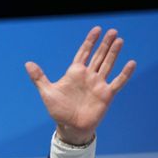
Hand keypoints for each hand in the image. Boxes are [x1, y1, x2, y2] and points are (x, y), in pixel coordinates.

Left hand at [25, 26, 136, 144]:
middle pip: (98, 56)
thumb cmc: (58, 111)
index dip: (89, 42)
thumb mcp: (47, 92)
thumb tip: (27, 63)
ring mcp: (98, 84)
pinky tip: (131, 63)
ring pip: (108, 65)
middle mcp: (88, 76)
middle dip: (105, 44)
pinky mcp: (106, 94)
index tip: (96, 30)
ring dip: (113, 53)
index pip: (83, 53)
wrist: (70, 127)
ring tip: (119, 40)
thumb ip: (39, 77)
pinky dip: (125, 73)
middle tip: (112, 31)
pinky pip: (118, 82)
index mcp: (75, 73)